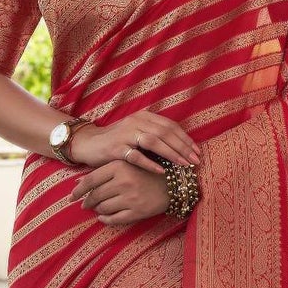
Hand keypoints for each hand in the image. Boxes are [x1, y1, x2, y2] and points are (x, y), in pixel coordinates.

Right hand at [66, 108, 199, 173]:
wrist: (89, 144)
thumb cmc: (118, 141)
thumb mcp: (137, 133)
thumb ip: (155, 136)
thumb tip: (182, 146)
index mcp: (143, 117)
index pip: (170, 125)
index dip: (185, 138)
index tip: (197, 151)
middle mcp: (135, 122)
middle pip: (165, 133)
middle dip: (182, 147)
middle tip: (195, 161)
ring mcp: (125, 134)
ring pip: (153, 142)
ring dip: (171, 154)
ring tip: (183, 165)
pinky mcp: (116, 148)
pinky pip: (136, 156)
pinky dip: (150, 164)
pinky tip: (161, 171)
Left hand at [71, 160, 170, 228]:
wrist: (174, 183)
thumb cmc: (147, 171)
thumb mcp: (126, 164)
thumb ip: (103, 171)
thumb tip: (77, 181)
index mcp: (120, 166)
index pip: (91, 180)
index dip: (78, 190)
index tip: (71, 196)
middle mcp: (124, 182)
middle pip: (95, 195)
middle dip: (87, 202)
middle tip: (84, 204)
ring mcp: (131, 198)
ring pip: (103, 208)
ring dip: (97, 210)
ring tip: (97, 208)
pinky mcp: (137, 212)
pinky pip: (114, 219)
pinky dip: (106, 219)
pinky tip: (103, 217)